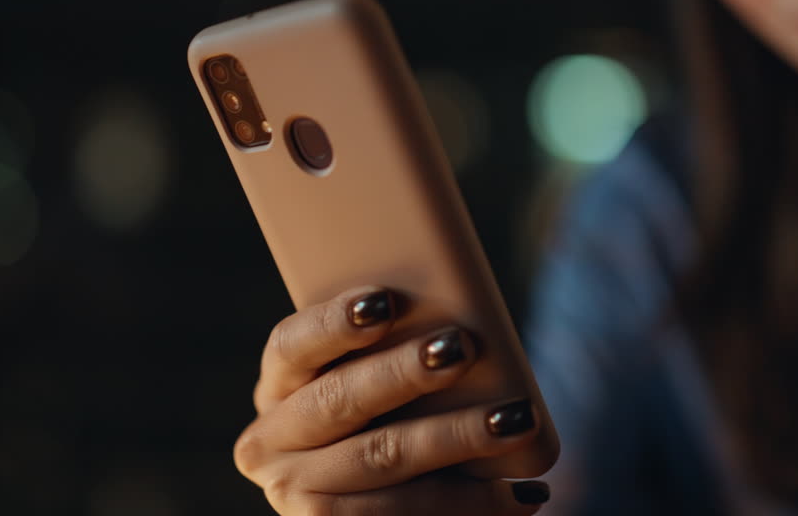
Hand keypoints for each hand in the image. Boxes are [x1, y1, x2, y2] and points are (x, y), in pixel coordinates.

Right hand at [234, 285, 550, 514]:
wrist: (367, 505)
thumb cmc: (384, 415)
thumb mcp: (371, 380)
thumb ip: (392, 348)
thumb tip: (460, 321)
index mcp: (277, 386)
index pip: (291, 344)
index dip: (333, 322)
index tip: (384, 302)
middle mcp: (272, 444)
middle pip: (341, 400)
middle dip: (404, 372)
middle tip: (464, 347)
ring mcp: (300, 499)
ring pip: (382, 460)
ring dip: (456, 438)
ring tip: (517, 420)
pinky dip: (475, 502)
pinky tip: (525, 493)